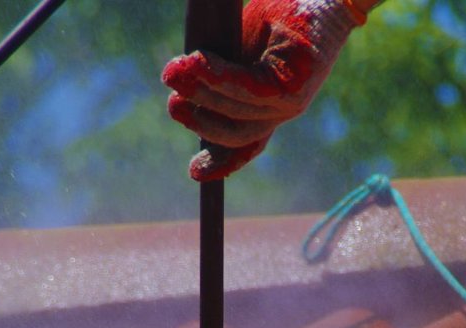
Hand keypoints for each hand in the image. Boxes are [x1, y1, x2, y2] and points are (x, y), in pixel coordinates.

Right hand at [163, 0, 370, 180]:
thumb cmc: (282, 16)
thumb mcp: (243, 47)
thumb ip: (221, 73)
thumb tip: (184, 86)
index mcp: (271, 109)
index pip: (244, 145)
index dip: (219, 163)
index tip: (194, 172)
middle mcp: (282, 112)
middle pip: (234, 132)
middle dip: (197, 120)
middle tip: (170, 101)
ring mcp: (291, 102)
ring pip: (238, 110)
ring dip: (203, 92)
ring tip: (175, 71)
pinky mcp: (294, 85)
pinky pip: (249, 88)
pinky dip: (221, 77)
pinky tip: (199, 62)